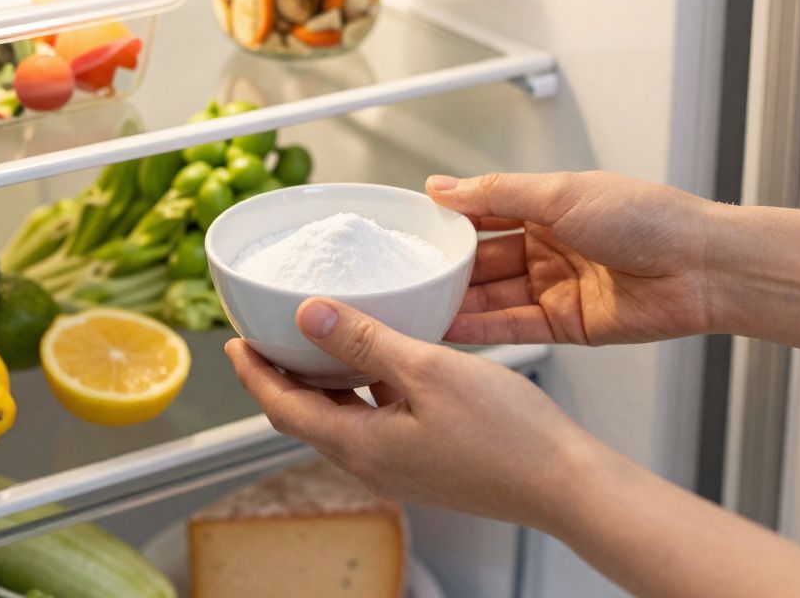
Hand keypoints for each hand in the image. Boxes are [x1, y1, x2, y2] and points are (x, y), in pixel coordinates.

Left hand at [223, 298, 595, 532]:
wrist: (564, 484)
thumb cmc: (507, 434)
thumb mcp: (426, 369)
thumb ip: (363, 340)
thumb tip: (308, 315)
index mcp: (361, 445)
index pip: (282, 408)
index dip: (254, 373)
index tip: (235, 342)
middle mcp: (373, 464)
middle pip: (306, 417)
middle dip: (282, 376)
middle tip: (269, 336)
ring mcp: (400, 468)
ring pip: (342, 419)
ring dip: (324, 382)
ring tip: (319, 340)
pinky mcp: (426, 464)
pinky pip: (375, 423)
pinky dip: (363, 390)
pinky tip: (382, 361)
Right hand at [427, 171, 722, 345]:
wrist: (702, 267)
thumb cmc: (648, 218)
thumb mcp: (562, 194)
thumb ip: (497, 194)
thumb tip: (443, 186)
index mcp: (549, 206)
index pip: (485, 212)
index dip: (449, 220)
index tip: (410, 229)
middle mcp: (550, 246)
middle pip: (484, 259)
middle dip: (447, 268)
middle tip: (405, 276)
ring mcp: (557, 287)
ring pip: (494, 296)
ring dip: (457, 301)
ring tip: (414, 306)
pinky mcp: (566, 325)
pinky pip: (513, 326)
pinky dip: (481, 329)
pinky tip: (448, 329)